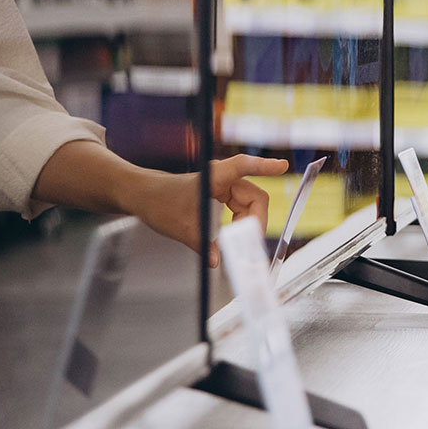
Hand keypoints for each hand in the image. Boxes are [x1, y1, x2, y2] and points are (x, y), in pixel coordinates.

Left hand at [123, 155, 289, 266]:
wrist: (145, 197)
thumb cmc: (160, 202)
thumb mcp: (181, 227)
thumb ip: (202, 245)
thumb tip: (218, 262)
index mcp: (214, 176)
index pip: (244, 166)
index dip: (264, 166)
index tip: (282, 167)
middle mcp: (223, 178)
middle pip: (255, 197)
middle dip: (255, 221)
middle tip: (248, 245)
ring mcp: (224, 186)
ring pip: (250, 205)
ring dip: (248, 225)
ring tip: (236, 244)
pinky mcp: (221, 195)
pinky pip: (241, 209)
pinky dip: (240, 224)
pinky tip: (232, 236)